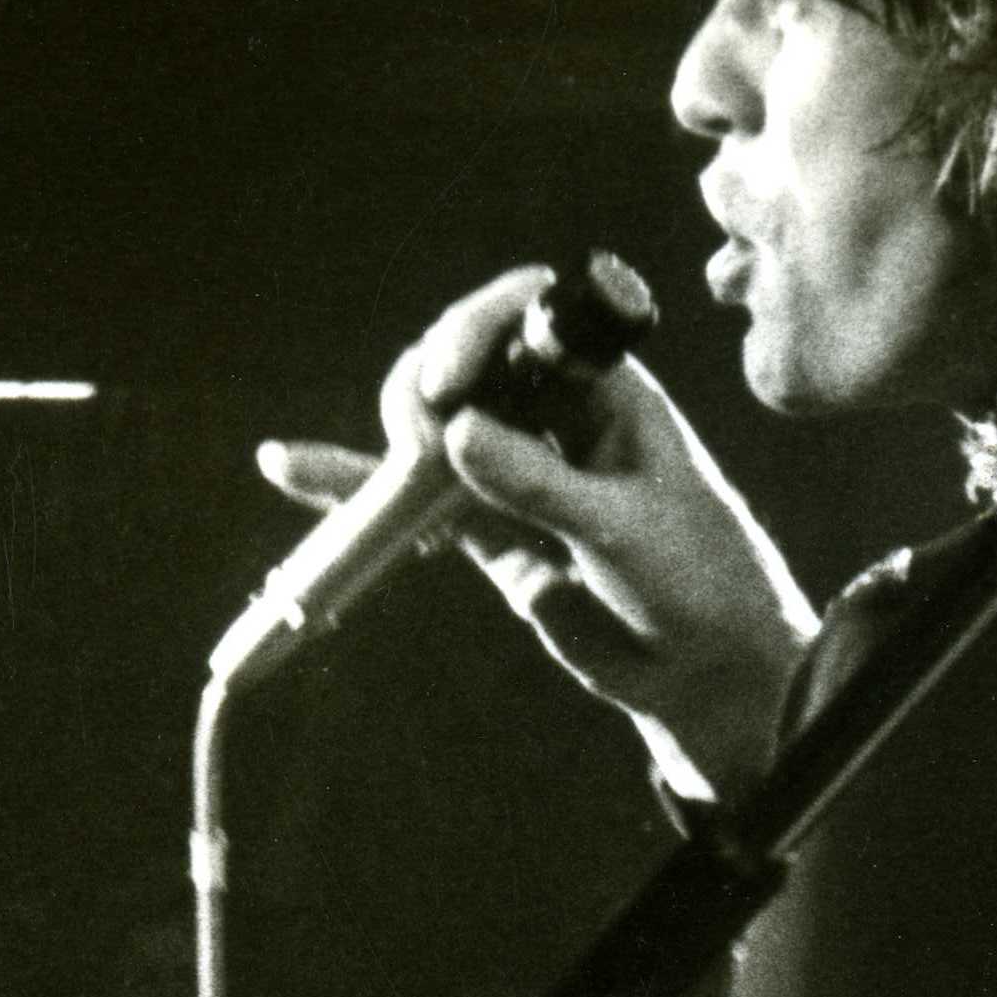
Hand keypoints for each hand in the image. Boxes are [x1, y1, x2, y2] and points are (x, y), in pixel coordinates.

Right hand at [258, 263, 813, 793]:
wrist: (704, 671)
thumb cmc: (699, 580)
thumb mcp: (627, 528)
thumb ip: (542, 483)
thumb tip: (457, 433)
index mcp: (605, 388)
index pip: (528, 325)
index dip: (477, 333)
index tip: (448, 383)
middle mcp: (552, 416)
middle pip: (462, 367)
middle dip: (427, 391)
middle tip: (422, 442)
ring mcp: (512, 471)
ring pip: (430, 431)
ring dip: (389, 437)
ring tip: (365, 465)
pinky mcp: (483, 529)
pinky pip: (411, 501)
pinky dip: (356, 488)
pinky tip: (291, 469)